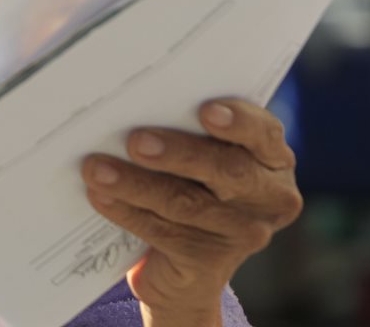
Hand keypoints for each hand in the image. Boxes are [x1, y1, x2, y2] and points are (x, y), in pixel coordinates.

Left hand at [81, 99, 301, 326]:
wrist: (182, 266)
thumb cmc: (189, 185)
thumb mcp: (197, 156)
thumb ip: (183, 129)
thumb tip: (132, 104)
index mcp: (271, 159)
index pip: (264, 133)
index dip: (239, 121)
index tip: (206, 110)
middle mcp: (269, 197)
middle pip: (228, 170)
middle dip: (178, 153)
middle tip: (135, 141)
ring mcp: (245, 234)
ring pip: (187, 203)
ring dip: (137, 183)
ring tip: (98, 169)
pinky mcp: (211, 263)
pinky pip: (165, 232)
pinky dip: (127, 211)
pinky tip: (100, 195)